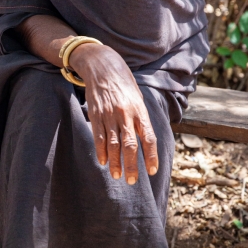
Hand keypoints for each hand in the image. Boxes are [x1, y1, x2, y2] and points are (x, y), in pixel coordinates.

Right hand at [69, 43, 157, 183]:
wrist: (103, 66)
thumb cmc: (124, 84)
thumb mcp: (138, 98)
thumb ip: (141, 119)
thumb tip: (146, 141)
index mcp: (139, 111)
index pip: (148, 138)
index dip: (151, 156)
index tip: (152, 170)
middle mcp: (126, 114)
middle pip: (130, 145)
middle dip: (131, 165)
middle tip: (131, 181)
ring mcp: (109, 115)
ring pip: (113, 144)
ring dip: (115, 162)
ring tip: (117, 175)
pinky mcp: (95, 114)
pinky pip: (98, 136)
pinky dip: (101, 151)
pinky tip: (103, 162)